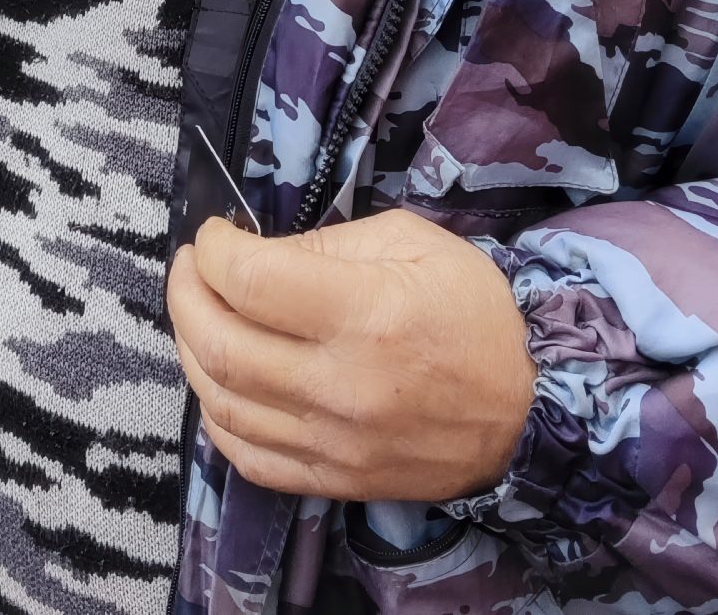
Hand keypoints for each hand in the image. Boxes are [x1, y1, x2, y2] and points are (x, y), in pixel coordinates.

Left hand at [166, 208, 534, 502]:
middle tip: (190, 271)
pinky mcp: (336, 479)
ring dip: (191, 352)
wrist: (532, 409)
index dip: (214, 251)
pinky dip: (218, 417)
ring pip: (222, 402)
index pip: (249, 281)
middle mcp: (343, 384)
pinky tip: (222, 383)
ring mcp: (336, 441)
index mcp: (366, 313)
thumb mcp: (413, 242)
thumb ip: (326, 242)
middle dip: (185, 296)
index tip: (213, 237)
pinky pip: (249, 457)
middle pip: (219, 344)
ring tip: (199, 318)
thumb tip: (256, 254)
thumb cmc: (475, 313)